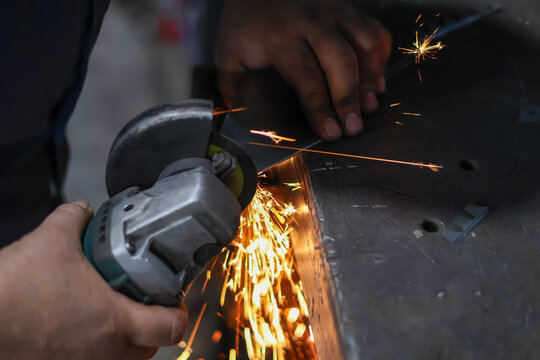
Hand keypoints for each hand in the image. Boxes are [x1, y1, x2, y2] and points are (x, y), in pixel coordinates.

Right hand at [0, 200, 187, 359]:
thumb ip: (74, 219)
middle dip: (152, 324)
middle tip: (143, 299)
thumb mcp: (51, 240)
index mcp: (116, 322)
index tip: (172, 297)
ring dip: (125, 337)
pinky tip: (78, 323)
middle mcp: (105, 353)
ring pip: (122, 358)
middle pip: (150, 347)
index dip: (178, 311)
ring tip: (110, 309)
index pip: (171, 327)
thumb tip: (83, 211)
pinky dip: (96, 346)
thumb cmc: (16, 291)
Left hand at [216, 0, 390, 139]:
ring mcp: (333, 13)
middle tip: (354, 128)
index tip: (331, 133)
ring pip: (364, 43)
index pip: (306, 77)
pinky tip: (376, 78)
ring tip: (369, 104)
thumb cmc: (244, 22)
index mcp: (282, 37)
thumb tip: (236, 114)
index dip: (321, 108)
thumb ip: (232, 84)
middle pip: (341, 61)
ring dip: (371, 77)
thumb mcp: (228, 51)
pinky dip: (380, 55)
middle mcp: (312, 23)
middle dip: (350, 98)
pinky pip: (373, 30)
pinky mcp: (346, 9)